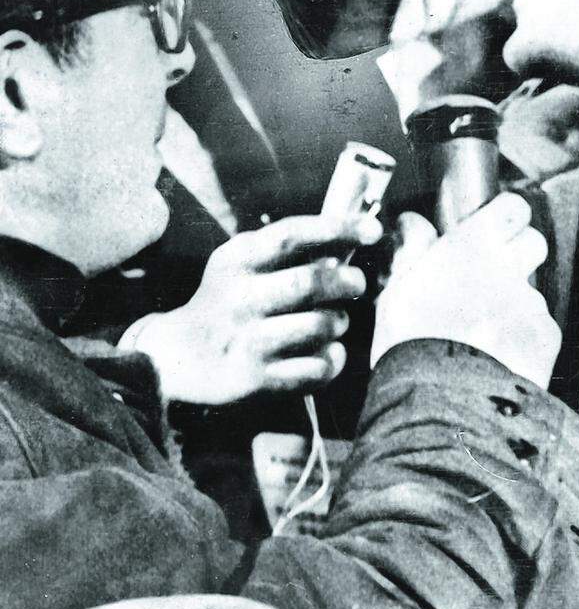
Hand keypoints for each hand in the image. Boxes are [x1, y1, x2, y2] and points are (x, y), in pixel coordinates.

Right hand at [130, 210, 380, 403]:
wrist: (175, 359)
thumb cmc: (225, 300)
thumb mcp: (240, 262)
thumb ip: (287, 246)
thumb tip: (350, 232)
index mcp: (237, 261)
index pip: (292, 235)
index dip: (337, 228)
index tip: (372, 229)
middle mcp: (240, 299)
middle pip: (311, 282)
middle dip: (348, 281)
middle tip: (356, 284)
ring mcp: (247, 342)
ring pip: (319, 327)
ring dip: (340, 322)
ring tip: (335, 321)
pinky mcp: (255, 380)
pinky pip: (316, 369)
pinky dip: (333, 360)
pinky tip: (328, 352)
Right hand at [371, 193, 558, 387]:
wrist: (442, 401)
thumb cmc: (410, 343)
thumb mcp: (397, 290)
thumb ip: (412, 249)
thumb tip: (414, 223)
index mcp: (472, 246)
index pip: (512, 207)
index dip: (505, 217)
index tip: (492, 230)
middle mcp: (509, 267)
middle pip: (534, 242)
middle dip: (519, 255)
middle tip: (492, 277)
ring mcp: (531, 302)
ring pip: (532, 291)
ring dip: (516, 304)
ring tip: (485, 334)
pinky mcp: (546, 336)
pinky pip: (542, 328)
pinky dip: (526, 340)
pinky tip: (501, 358)